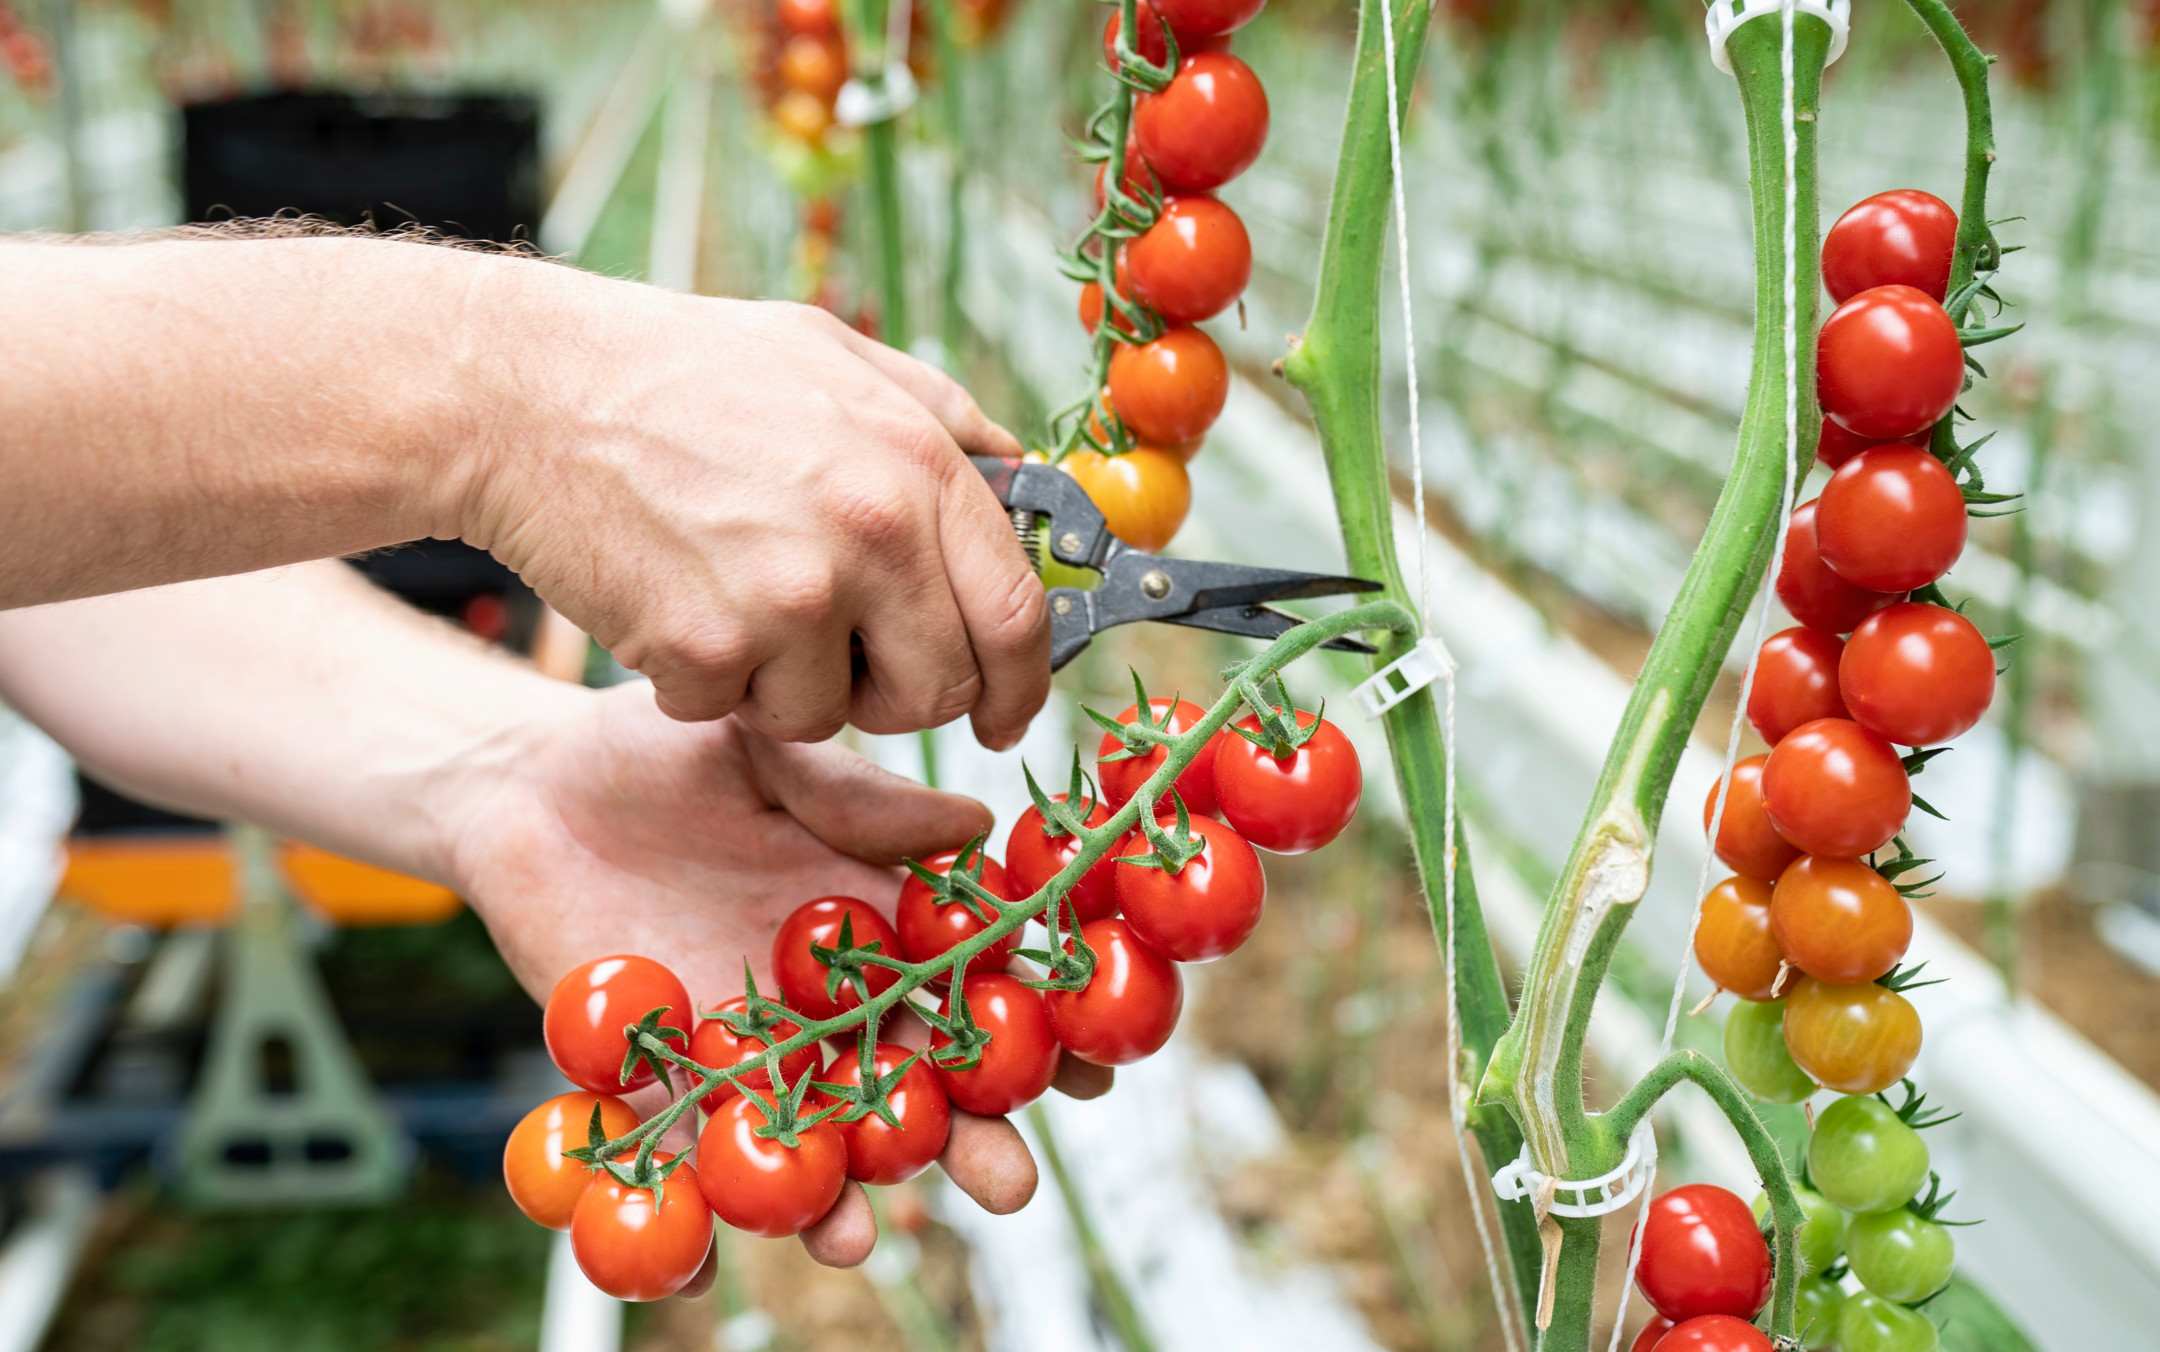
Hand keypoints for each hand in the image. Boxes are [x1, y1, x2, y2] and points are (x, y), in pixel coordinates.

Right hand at [0, 235, 1046, 749]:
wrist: (527, 392)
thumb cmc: (684, 372)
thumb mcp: (839, 358)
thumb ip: (948, 425)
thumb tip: (1033, 490)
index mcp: (920, 466)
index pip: (1017, 616)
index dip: (1019, 682)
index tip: (1003, 711)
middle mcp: (873, 533)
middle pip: (937, 691)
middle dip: (899, 699)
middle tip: (843, 666)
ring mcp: (789, 596)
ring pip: (828, 717)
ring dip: (784, 686)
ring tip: (731, 597)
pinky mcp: (706, 648)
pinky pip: (733, 714)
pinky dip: (701, 683)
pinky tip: (669, 601)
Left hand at [448, 684, 1110, 1274]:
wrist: (525, 786)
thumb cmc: (657, 752)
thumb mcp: (762, 752)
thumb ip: (856, 797)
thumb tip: (975, 824)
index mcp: (872, 919)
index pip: (971, 985)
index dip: (1033, 1032)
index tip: (1092, 1076)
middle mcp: (825, 1000)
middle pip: (911, 1085)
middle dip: (963, 1141)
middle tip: (1007, 1184)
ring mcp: (745, 1049)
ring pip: (811, 1139)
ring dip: (839, 1197)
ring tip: (856, 1234)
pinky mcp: (657, 1080)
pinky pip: (683, 1163)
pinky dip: (692, 1223)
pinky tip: (702, 1265)